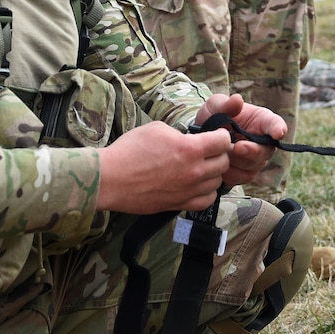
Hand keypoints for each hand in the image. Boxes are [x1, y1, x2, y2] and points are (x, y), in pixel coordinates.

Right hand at [96, 121, 231, 213]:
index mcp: (190, 149)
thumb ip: (180, 134)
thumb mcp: (157, 128)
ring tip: (202, 167)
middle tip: (209, 150)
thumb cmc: (130, 150)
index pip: (223, 142)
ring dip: (213, 173)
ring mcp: (188, 191)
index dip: (221, 136)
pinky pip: (206, 201)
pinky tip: (198, 185)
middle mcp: (194, 171)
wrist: (110, 178)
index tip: (215, 135)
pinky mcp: (179, 204)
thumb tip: (190, 140)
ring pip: (217, 182)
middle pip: (224, 163)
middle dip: (219, 154)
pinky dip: (207, 192)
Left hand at [196, 94, 286, 187]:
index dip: (278, 128)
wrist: (202, 138)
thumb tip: (237, 100)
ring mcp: (257, 159)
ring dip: (235, 162)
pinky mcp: (247, 173)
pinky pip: (242, 178)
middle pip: (266, 151)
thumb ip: (226, 104)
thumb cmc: (214, 116)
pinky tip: (219, 165)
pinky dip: (230, 173)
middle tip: (237, 147)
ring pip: (253, 166)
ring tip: (220, 152)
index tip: (278, 132)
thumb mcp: (216, 105)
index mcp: (262, 120)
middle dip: (252, 151)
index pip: (275, 124)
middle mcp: (264, 142)